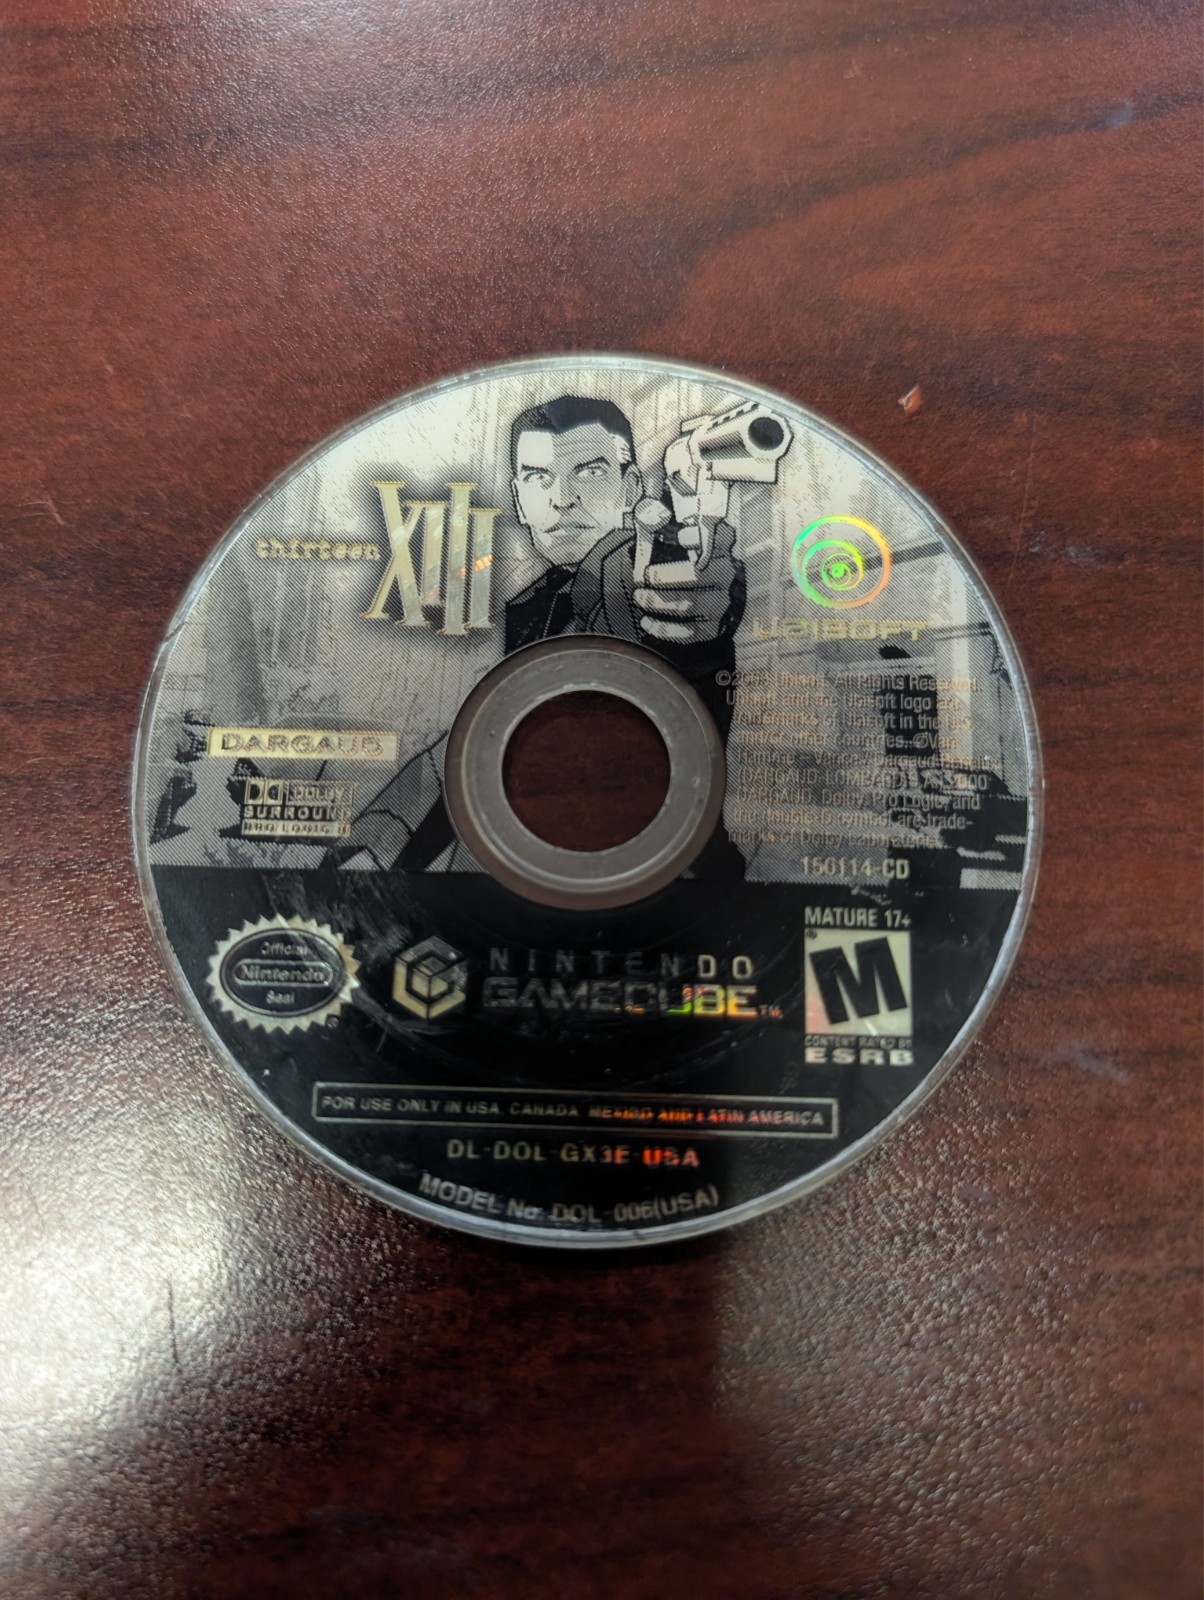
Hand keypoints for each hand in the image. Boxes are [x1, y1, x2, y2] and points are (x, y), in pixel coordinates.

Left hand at [632, 507, 738, 644]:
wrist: (705, 592)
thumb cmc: (684, 561)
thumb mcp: (676, 539)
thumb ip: (662, 524)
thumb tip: (654, 515)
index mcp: (718, 551)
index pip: (703, 546)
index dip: (683, 548)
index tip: (655, 558)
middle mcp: (725, 577)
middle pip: (696, 577)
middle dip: (663, 580)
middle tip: (640, 582)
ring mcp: (722, 604)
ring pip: (691, 605)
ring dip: (660, 603)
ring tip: (640, 598)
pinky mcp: (714, 629)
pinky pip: (691, 633)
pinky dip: (665, 629)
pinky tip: (646, 622)